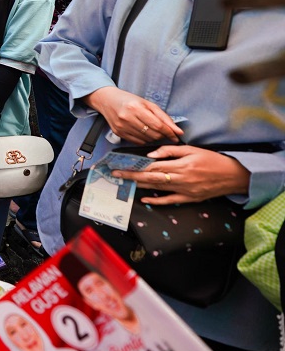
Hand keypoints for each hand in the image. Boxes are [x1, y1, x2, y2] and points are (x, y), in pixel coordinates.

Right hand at [85, 87, 182, 144]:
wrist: (107, 100)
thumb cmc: (130, 100)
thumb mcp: (148, 104)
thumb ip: (164, 117)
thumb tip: (178, 131)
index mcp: (136, 108)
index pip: (158, 125)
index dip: (169, 132)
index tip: (176, 136)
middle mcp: (127, 118)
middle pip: (153, 134)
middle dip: (162, 135)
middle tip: (163, 132)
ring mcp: (122, 126)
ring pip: (146, 139)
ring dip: (153, 137)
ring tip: (152, 130)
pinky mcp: (118, 133)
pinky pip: (138, 142)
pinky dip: (144, 139)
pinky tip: (143, 132)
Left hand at [112, 145, 250, 204]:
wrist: (233, 175)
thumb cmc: (212, 160)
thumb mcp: (192, 149)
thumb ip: (170, 151)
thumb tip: (151, 154)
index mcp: (181, 165)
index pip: (152, 166)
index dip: (135, 166)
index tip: (121, 165)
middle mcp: (181, 179)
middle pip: (151, 178)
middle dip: (132, 176)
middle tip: (116, 175)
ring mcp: (185, 190)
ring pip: (158, 188)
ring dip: (140, 186)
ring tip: (126, 183)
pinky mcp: (190, 198)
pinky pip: (170, 200)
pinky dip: (157, 201)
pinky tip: (145, 199)